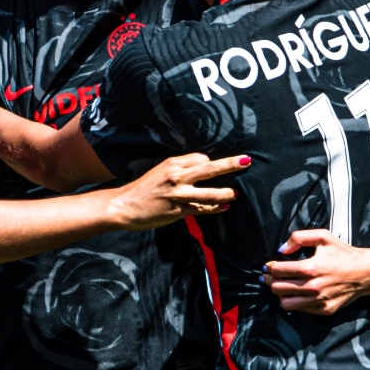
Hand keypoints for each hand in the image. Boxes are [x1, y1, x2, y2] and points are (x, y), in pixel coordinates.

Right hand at [107, 154, 249, 229]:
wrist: (123, 205)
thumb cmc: (141, 190)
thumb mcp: (159, 173)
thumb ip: (178, 172)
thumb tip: (199, 171)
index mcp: (172, 164)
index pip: (201, 159)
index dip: (211, 163)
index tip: (216, 168)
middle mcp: (177, 176)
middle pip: (210, 168)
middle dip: (231, 165)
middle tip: (246, 161)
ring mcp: (179, 194)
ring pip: (210, 191)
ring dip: (226, 192)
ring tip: (236, 194)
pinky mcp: (178, 210)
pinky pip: (202, 208)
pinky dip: (214, 207)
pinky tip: (224, 207)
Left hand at [263, 229, 369, 313]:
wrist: (366, 272)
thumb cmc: (344, 253)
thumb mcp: (323, 237)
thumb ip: (299, 237)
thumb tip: (282, 249)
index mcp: (310, 268)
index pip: (278, 270)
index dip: (269, 267)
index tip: (268, 266)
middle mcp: (313, 287)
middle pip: (278, 288)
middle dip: (270, 281)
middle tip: (269, 277)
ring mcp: (318, 301)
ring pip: (285, 303)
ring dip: (280, 294)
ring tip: (281, 287)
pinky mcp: (324, 310)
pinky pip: (300, 310)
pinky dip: (294, 302)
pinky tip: (296, 294)